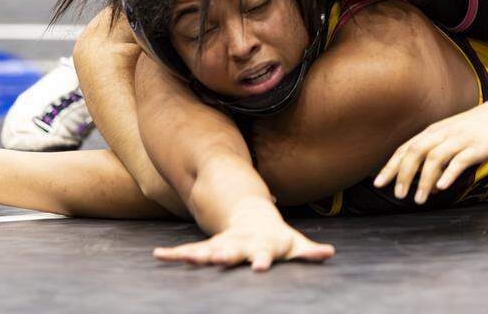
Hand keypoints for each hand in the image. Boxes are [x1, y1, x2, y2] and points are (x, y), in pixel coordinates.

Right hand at [153, 218, 334, 270]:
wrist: (255, 218)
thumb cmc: (278, 239)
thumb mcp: (295, 244)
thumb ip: (310, 251)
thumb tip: (329, 253)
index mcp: (262, 247)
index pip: (262, 255)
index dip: (262, 261)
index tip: (260, 268)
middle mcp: (241, 245)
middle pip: (232, 252)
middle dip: (225, 257)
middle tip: (219, 260)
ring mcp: (223, 245)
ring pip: (206, 251)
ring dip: (194, 256)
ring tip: (180, 258)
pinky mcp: (210, 247)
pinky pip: (189, 250)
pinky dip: (174, 254)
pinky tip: (158, 255)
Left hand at [373, 101, 487, 203]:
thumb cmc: (478, 129)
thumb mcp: (454, 140)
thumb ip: (440, 163)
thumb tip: (430, 188)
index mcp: (433, 132)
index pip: (405, 149)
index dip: (390, 166)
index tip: (378, 183)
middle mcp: (442, 134)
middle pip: (415, 152)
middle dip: (403, 174)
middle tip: (397, 195)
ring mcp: (459, 139)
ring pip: (434, 159)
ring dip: (424, 180)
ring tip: (418, 200)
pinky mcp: (476, 147)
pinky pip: (459, 161)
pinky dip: (448, 174)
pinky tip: (441, 188)